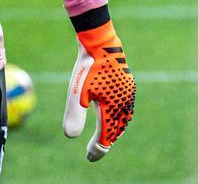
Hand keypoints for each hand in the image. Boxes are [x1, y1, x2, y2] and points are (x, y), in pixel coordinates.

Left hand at [62, 21, 134, 160]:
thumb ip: (74, 115)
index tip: (89, 157)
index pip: (106, 136)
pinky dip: (118, 116)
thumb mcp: (77, 92)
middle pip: (117, 129)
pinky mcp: (126, 83)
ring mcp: (128, 92)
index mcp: (113, 107)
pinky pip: (125, 106)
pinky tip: (111, 114)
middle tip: (95, 151)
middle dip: (107, 141)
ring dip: (114, 130)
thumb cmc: (87, 67)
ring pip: (123, 118)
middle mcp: (124, 102)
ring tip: (106, 137)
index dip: (97, 149)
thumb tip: (70, 136)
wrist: (99, 41)